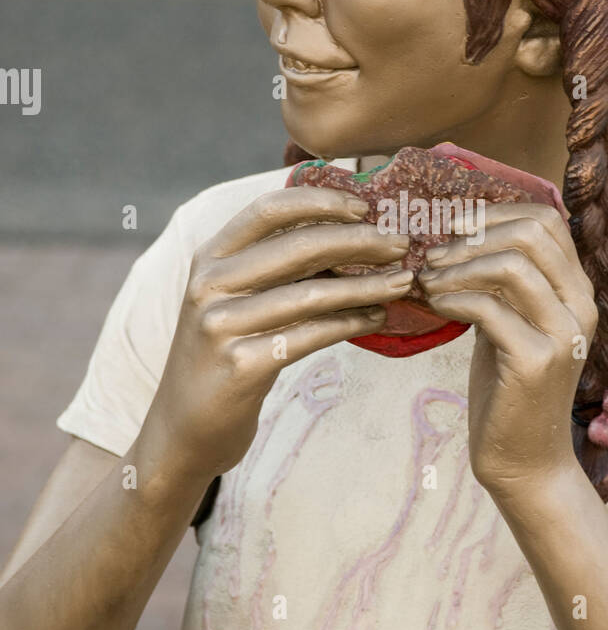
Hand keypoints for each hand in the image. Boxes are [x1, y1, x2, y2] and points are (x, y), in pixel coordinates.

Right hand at [143, 187, 412, 480]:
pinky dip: (351, 323)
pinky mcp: (241, 366)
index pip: (268, 209)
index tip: (365, 206)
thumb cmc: (224, 355)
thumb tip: (352, 237)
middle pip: (298, 247)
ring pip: (313, 294)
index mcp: (209, 258)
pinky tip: (376, 318)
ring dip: (367, 285)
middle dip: (360, 242)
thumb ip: (275, 268)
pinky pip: (311, 335)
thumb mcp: (234, 300)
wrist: (183, 428)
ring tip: (402, 282)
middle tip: (401, 245)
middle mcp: (209, 285)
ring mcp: (221, 326)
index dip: (321, 200)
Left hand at [417, 203, 596, 495]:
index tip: (454, 229)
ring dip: (457, 266)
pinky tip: (434, 305)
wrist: (525, 460)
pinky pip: (489, 308)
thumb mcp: (508, 321)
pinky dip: (453, 298)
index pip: (547, 220)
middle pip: (532, 233)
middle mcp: (581, 307)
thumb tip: (460, 234)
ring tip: (428, 282)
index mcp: (577, 291)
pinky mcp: (537, 361)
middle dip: (472, 236)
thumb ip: (500, 282)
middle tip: (434, 255)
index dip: (495, 214)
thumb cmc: (509, 388)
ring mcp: (564, 334)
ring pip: (511, 265)